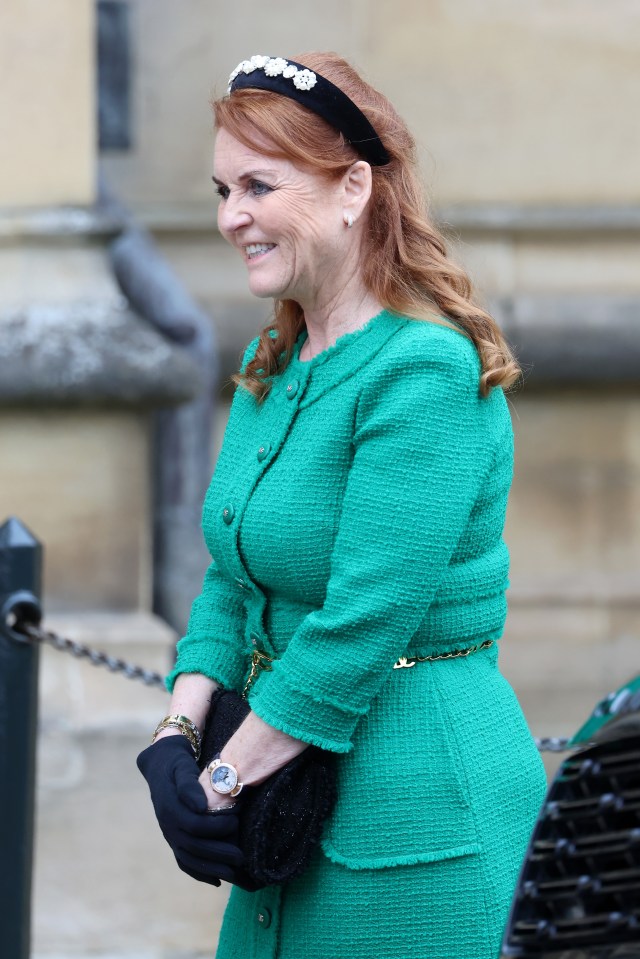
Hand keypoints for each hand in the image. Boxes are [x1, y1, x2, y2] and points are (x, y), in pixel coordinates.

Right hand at [136, 735, 243, 885]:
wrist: (160, 765)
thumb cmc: (176, 763)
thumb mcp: (181, 766)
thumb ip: (189, 785)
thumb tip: (200, 806)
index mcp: (169, 807)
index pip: (194, 825)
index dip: (215, 828)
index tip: (235, 822)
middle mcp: (167, 825)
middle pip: (193, 847)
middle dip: (218, 854)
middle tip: (242, 857)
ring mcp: (169, 835)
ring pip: (188, 859)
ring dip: (211, 869)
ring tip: (234, 873)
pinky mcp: (173, 839)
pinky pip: (184, 861)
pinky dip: (199, 873)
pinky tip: (217, 880)